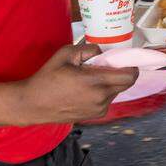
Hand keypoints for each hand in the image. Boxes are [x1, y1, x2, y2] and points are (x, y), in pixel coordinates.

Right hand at [12, 45, 138, 124]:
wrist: (33, 104)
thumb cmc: (48, 77)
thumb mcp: (66, 54)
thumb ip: (89, 49)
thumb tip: (103, 53)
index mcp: (96, 82)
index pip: (130, 76)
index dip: (132, 66)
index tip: (125, 60)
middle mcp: (101, 98)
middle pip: (125, 84)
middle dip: (120, 73)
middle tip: (104, 66)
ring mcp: (99, 109)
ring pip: (115, 92)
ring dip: (109, 83)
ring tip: (89, 79)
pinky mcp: (95, 116)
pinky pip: (107, 100)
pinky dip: (102, 93)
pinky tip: (85, 90)